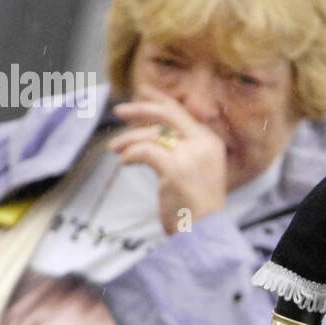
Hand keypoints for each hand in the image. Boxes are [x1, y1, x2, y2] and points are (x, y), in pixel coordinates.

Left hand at [109, 85, 228, 233]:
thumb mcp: (195, 169)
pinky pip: (145, 152)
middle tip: (119, 111)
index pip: (182, 112)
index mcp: (210, 141)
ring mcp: (191, 155)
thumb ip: (181, 149)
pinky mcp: (176, 169)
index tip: (142, 92)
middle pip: (167, 115)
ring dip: (128, 139)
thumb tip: (151, 131)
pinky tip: (125, 162)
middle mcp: (204, 143)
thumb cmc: (196, 207)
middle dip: (140, 109)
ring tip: (115, 149)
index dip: (160, 99)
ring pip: (152, 134)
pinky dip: (131, 155)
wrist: (204, 232)